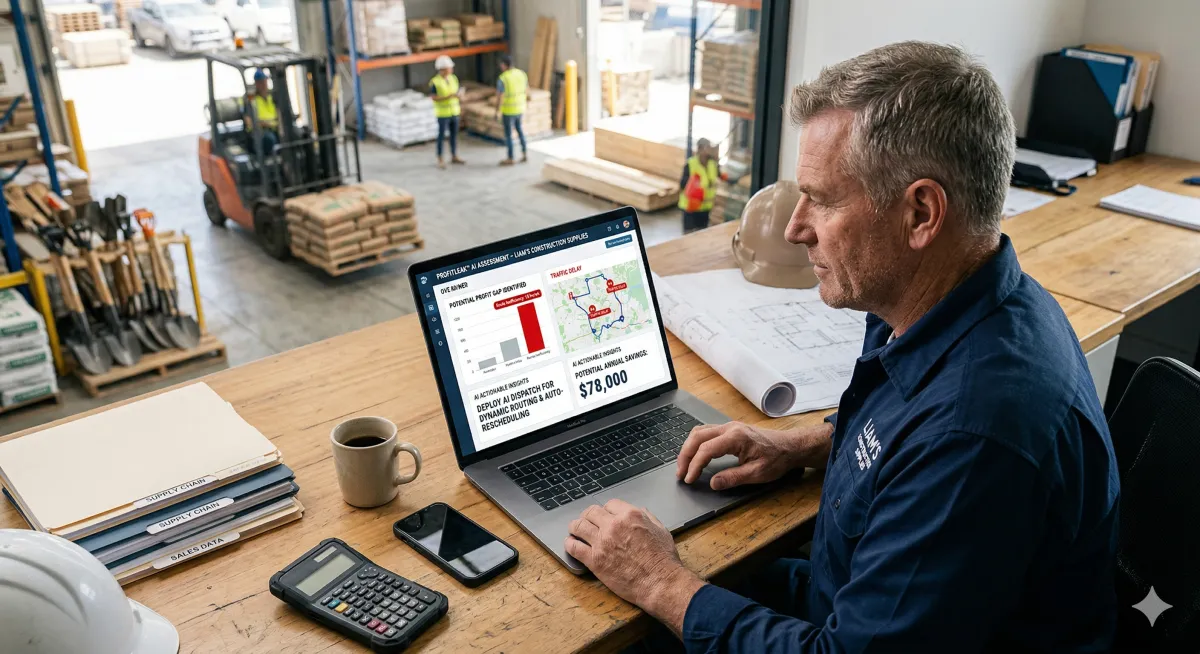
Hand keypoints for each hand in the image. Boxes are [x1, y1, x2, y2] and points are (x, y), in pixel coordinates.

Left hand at [566, 499, 704, 632]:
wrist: (659, 583)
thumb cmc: (663, 560)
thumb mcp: (661, 530)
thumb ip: (648, 517)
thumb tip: (640, 511)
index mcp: (630, 516)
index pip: (610, 504)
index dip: (606, 510)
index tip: (604, 516)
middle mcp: (614, 525)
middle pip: (591, 512)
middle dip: (588, 515)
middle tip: (586, 520)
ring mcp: (602, 543)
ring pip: (579, 526)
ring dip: (575, 526)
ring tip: (574, 529)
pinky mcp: (594, 560)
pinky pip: (574, 547)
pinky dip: (570, 544)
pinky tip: (571, 544)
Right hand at [677, 421, 832, 489]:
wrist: (790, 446)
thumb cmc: (777, 459)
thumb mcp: (757, 473)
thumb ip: (733, 478)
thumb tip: (713, 483)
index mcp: (736, 437)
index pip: (706, 450)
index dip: (694, 466)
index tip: (689, 479)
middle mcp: (730, 428)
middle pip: (697, 437)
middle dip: (685, 455)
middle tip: (680, 473)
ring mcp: (729, 427)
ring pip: (699, 432)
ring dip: (688, 448)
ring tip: (684, 465)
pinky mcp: (730, 430)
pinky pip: (706, 432)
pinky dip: (696, 444)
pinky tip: (695, 455)